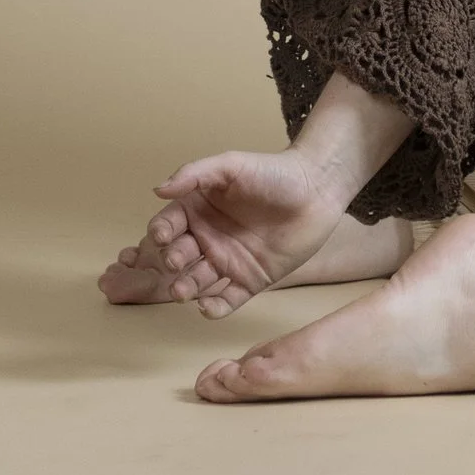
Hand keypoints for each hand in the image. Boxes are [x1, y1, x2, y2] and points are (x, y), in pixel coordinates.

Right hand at [99, 149, 349, 319]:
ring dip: (186, 287)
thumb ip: (196, 173)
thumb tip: (158, 189)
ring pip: (198, 280)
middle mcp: (208, 238)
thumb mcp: (232, 165)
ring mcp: (228, 261)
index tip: (159, 236)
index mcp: (199, 209)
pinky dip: (214, 308)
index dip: (160, 231)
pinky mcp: (250, 281)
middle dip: (172, 261)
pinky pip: (228, 299)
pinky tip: (206, 308)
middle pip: (180, 255)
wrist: (317, 191)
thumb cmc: (273, 172)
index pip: (170, 224)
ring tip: (181, 292)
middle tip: (174, 262)